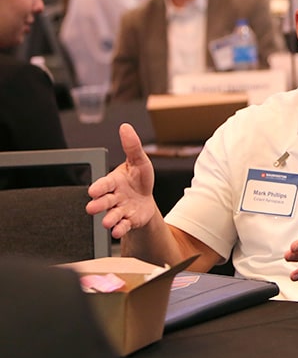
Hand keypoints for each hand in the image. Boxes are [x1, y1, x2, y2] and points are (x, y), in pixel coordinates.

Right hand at [85, 123, 157, 238]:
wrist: (146, 199)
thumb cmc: (139, 179)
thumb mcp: (139, 161)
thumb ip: (132, 146)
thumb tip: (125, 127)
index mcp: (113, 182)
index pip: (104, 184)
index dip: (99, 187)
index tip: (93, 191)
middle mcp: (114, 197)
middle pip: (104, 201)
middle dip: (98, 204)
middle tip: (92, 208)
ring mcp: (120, 210)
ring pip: (112, 215)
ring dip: (108, 219)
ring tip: (107, 222)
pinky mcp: (128, 221)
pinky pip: (123, 225)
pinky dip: (120, 228)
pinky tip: (117, 230)